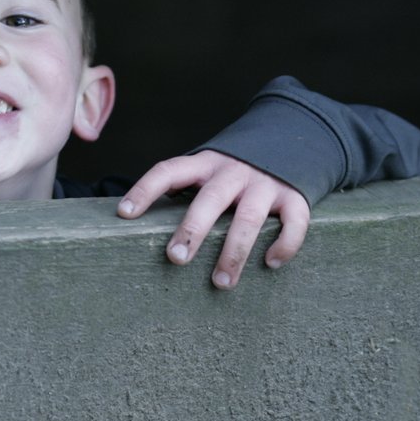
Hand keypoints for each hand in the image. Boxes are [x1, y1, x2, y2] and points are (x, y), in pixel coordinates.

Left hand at [117, 149, 309, 288]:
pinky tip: (271, 263)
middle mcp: (234, 171)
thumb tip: (141, 219)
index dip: (145, 189)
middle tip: (176, 258)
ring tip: (220, 282)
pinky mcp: (295, 196)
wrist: (293, 137)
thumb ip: (185, 188)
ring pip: (248, 217)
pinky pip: (293, 222)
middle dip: (193, 228)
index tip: (124, 213)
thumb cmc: (237, 169)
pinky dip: (284, 244)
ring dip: (234, 252)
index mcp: (206, 163)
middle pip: (210, 198)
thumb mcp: (209, 168)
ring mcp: (266, 183)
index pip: (169, 170)